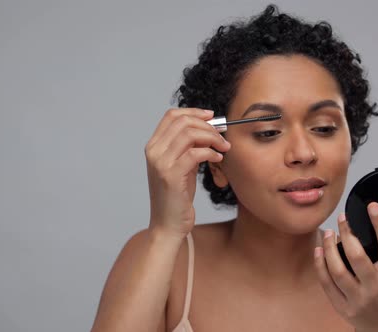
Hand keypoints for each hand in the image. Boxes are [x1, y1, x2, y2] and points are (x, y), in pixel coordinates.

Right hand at [144, 108, 230, 237]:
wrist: (168, 225)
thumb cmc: (177, 197)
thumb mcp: (182, 166)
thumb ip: (188, 147)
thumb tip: (209, 128)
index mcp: (154, 146)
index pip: (171, 116)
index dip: (194, 112)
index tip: (212, 117)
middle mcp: (154, 151)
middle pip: (183, 122)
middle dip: (207, 125)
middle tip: (222, 135)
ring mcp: (161, 163)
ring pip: (190, 134)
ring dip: (212, 137)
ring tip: (223, 147)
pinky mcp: (171, 175)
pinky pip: (196, 153)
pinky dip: (211, 153)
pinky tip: (218, 159)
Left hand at [314, 202, 377, 331]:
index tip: (373, 206)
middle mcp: (375, 287)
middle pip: (357, 256)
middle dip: (347, 233)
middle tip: (342, 218)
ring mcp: (357, 298)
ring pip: (337, 269)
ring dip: (329, 247)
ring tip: (328, 232)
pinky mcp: (341, 306)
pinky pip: (326, 282)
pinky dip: (320, 264)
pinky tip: (318, 250)